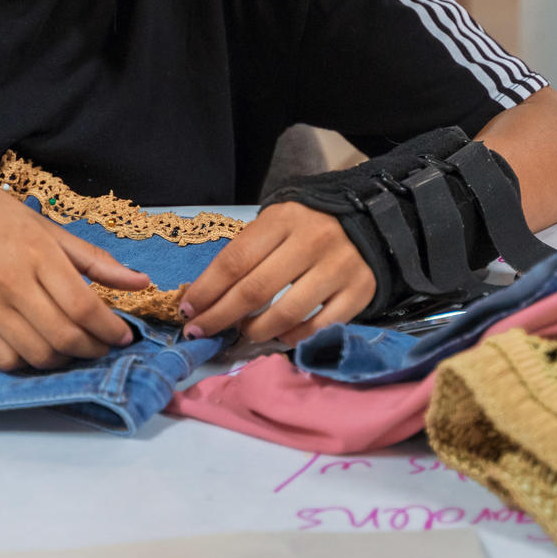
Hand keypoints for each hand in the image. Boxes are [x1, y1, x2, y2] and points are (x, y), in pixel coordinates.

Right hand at [0, 178, 149, 371]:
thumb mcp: (45, 225)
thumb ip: (93, 259)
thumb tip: (140, 281)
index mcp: (37, 253)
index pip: (84, 307)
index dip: (110, 329)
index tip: (122, 335)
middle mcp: (12, 283)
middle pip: (65, 337)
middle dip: (94, 349)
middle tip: (103, 345)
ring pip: (38, 355)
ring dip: (65, 360)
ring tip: (74, 347)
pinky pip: (6, 360)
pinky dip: (30, 363)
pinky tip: (39, 347)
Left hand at [179, 202, 374, 344]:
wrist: (369, 221)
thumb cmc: (308, 226)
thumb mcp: (276, 225)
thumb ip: (246, 254)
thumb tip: (206, 296)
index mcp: (284, 219)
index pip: (235, 261)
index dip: (207, 290)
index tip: (188, 310)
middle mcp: (312, 242)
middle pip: (254, 291)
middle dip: (220, 317)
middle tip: (200, 332)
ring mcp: (338, 268)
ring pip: (285, 314)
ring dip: (255, 331)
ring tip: (244, 332)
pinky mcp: (360, 291)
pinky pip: (317, 327)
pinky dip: (292, 338)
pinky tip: (279, 335)